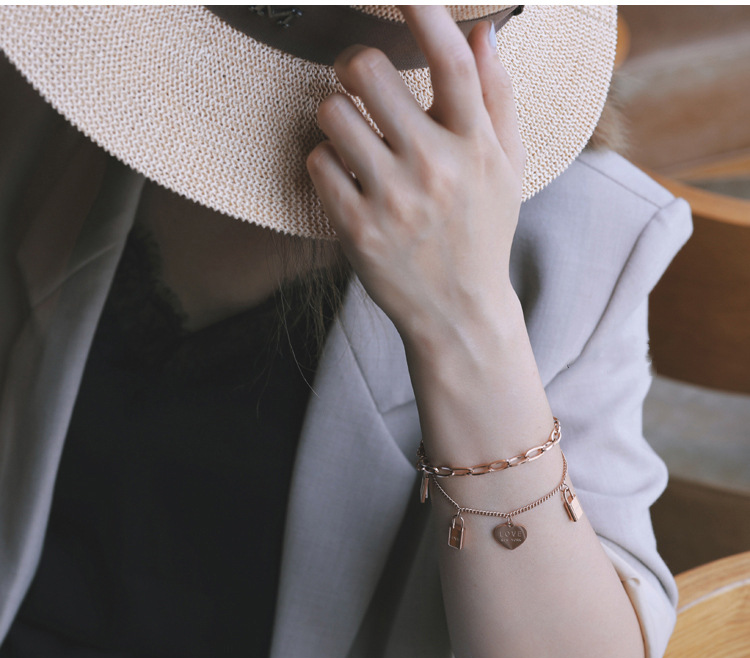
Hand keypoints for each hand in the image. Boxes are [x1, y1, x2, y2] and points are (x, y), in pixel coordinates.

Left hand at [306, 6, 525, 343]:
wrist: (458, 311)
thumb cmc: (482, 233)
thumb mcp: (505, 169)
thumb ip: (497, 98)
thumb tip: (484, 31)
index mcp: (476, 146)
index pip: (452, 61)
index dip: (423, 13)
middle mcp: (434, 167)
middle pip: (366, 71)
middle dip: (355, 65)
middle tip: (360, 81)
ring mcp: (392, 198)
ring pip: (331, 112)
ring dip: (336, 115)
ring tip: (353, 136)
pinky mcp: (356, 227)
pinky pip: (317, 162)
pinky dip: (324, 162)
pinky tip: (345, 177)